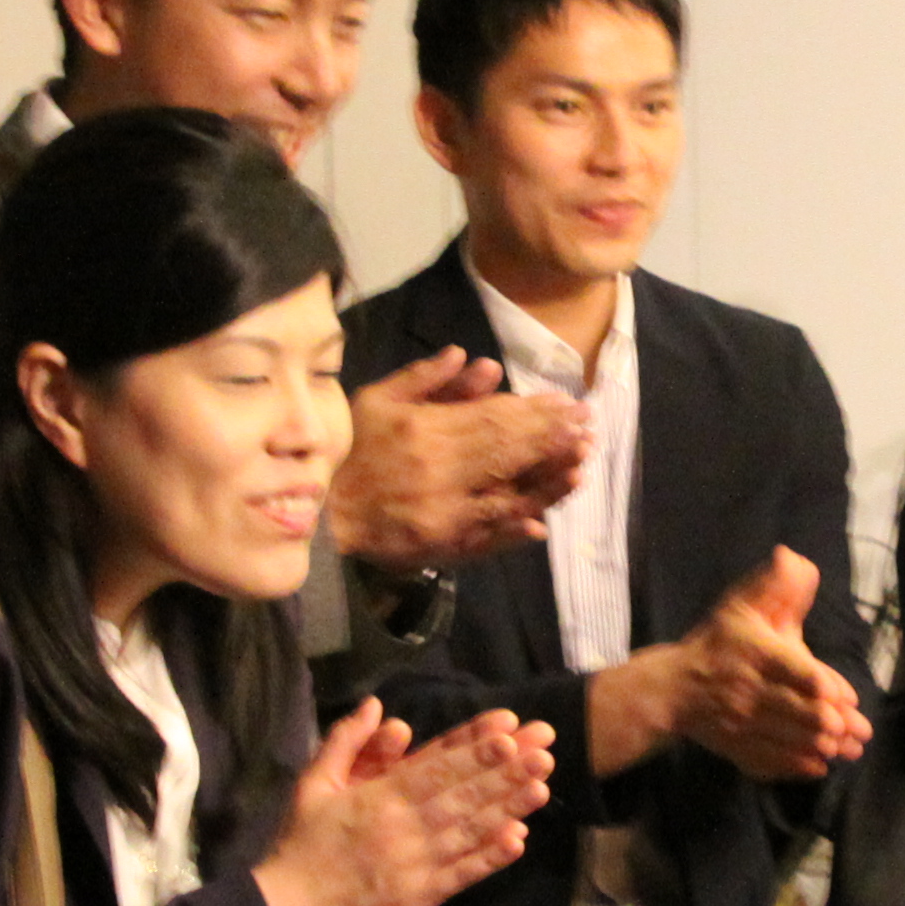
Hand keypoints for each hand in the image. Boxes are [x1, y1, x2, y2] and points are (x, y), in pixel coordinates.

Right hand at [256, 703, 556, 905]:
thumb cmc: (302, 844)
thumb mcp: (313, 785)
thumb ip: (344, 742)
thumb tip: (375, 705)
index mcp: (376, 800)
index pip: (434, 770)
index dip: (472, 752)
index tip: (507, 733)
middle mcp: (402, 831)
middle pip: (462, 797)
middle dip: (505, 772)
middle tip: (544, 749)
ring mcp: (416, 867)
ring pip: (469, 832)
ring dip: (508, 808)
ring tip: (543, 785)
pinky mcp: (422, 898)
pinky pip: (462, 875)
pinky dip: (490, 857)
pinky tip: (518, 839)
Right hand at [332, 351, 590, 568]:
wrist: (316, 512)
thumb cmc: (348, 449)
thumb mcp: (376, 401)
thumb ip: (425, 378)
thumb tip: (477, 359)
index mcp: (423, 431)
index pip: (494, 419)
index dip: (537, 414)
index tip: (569, 407)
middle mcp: (439, 471)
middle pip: (508, 453)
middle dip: (552, 441)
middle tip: (588, 430)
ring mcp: (442, 512)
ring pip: (506, 495)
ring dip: (546, 482)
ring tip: (580, 465)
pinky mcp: (439, 545)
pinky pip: (485, 536)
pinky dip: (515, 528)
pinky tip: (542, 519)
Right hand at [613, 548, 871, 781]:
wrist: (674, 688)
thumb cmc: (717, 643)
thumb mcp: (742, 606)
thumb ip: (775, 585)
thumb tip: (796, 560)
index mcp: (754, 654)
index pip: (786, 669)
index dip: (815, 683)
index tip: (840, 697)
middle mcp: (747, 691)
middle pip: (791, 710)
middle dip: (827, 724)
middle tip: (857, 732)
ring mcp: (741, 724)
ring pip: (784, 739)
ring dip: (819, 747)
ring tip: (848, 751)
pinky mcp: (736, 747)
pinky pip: (766, 761)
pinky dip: (792, 767)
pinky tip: (817, 768)